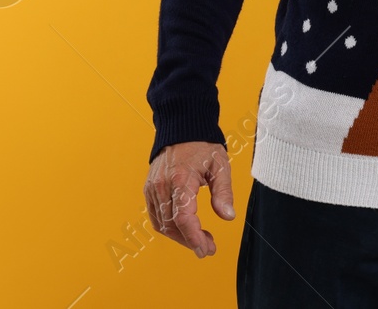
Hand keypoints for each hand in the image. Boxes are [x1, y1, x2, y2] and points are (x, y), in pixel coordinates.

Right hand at [145, 141, 235, 258]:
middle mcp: (162, 185)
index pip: (184, 217)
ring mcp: (153, 188)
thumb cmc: (203, 145)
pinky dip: (169, 227)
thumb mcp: (220, 165)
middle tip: (208, 248)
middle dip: (190, 241)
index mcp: (181, 179)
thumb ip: (223, 192)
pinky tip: (185, 229)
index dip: (194, 237)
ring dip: (180, 237)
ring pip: (162, 224)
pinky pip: (156, 216)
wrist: (181, 128)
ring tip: (200, 240)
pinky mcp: (149, 189)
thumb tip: (228, 217)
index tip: (206, 249)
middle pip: (172, 225)